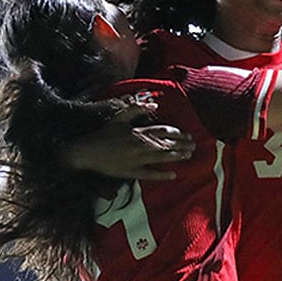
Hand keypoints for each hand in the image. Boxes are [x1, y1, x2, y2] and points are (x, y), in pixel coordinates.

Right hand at [59, 102, 193, 180]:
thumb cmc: (104, 134)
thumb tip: (154, 105)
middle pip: (167, 144)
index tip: (188, 135)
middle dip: (182, 145)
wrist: (88, 151)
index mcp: (139, 132)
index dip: (178, 133)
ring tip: (188, 156)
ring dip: (177, 157)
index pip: (164, 131)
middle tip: (193, 146)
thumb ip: (136, 109)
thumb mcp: (120, 118)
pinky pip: (150, 174)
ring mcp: (137, 160)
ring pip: (162, 158)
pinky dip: (162, 175)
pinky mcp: (131, 172)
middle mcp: (141, 145)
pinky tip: (173, 175)